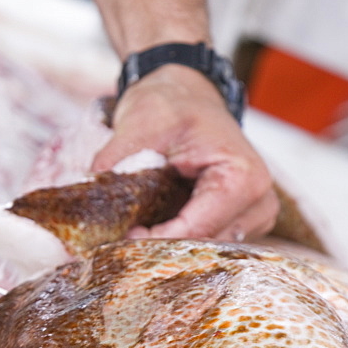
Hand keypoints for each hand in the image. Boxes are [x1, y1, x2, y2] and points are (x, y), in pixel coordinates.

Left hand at [92, 64, 277, 240]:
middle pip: (205, 247)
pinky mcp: (242, 223)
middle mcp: (259, 202)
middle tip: (122, 240)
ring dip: (171, 247)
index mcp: (243, 178)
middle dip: (162, 248)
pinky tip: (157, 228)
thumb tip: (88, 189)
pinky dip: (181, 240)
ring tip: (138, 231)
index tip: (122, 239)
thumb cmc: (172, 105)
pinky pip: (210, 244)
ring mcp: (255, 216)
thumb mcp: (140, 123)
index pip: (197, 230)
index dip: (157, 241)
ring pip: (207, 251)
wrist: (188, 95)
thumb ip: (117, 159)